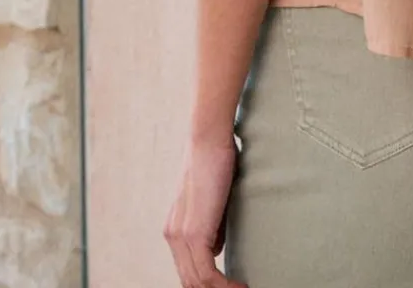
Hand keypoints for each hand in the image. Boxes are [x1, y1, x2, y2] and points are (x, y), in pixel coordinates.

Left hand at [163, 138, 245, 287]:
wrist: (209, 139)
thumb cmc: (217, 161)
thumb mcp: (214, 201)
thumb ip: (213, 226)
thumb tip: (217, 248)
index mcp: (175, 228)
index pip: (188, 268)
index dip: (207, 283)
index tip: (229, 285)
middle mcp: (172, 235)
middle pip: (189, 280)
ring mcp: (180, 235)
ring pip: (196, 281)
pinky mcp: (194, 233)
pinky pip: (205, 274)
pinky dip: (223, 286)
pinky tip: (239, 286)